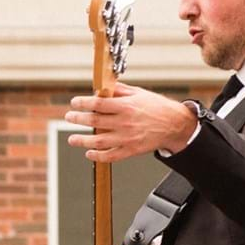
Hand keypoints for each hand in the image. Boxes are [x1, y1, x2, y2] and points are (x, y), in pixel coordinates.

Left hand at [65, 84, 198, 161]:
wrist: (175, 125)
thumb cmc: (157, 107)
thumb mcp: (139, 93)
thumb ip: (119, 91)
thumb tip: (101, 88)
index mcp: (126, 106)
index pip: (99, 104)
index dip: (83, 103)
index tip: (74, 102)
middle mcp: (125, 122)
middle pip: (95, 121)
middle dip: (78, 119)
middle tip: (69, 117)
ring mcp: (127, 138)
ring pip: (99, 141)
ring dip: (82, 141)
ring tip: (72, 139)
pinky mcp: (131, 150)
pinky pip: (111, 156)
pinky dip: (98, 156)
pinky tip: (89, 153)